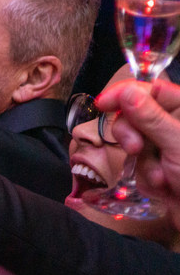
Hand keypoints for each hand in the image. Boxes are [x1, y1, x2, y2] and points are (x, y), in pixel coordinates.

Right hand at [99, 80, 179, 212]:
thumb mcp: (177, 145)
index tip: (102, 104)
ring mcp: (167, 145)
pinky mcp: (159, 165)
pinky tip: (161, 185)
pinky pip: (137, 161)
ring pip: (134, 138)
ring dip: (142, 160)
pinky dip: (145, 173)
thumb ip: (151, 118)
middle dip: (131, 132)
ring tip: (158, 177)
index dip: (125, 93)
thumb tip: (126, 91)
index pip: (151, 89)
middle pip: (136, 112)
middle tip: (134, 148)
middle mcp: (175, 124)